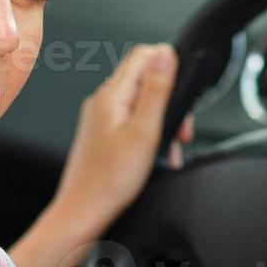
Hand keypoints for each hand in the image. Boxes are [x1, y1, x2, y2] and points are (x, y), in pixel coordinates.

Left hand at [51, 42, 193, 234]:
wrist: (83, 213)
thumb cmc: (110, 182)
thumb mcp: (144, 132)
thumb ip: (157, 90)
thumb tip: (165, 53)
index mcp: (111, 95)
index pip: (143, 55)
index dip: (169, 67)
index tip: (182, 95)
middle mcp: (102, 102)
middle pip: (144, 80)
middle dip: (169, 101)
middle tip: (181, 131)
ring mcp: (100, 118)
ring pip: (140, 103)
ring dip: (161, 122)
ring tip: (169, 150)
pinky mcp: (102, 135)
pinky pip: (131, 122)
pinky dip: (149, 134)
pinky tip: (156, 158)